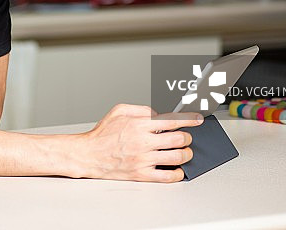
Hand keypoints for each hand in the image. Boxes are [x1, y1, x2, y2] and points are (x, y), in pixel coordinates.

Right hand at [73, 103, 202, 182]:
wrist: (88, 155)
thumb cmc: (102, 134)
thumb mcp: (118, 110)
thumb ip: (141, 108)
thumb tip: (158, 113)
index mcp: (139, 124)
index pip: (172, 120)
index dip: (189, 119)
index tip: (197, 119)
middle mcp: (143, 142)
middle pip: (179, 139)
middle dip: (187, 137)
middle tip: (186, 137)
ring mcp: (143, 159)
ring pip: (177, 157)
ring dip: (186, 153)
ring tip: (184, 152)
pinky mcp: (142, 174)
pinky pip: (168, 176)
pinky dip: (177, 172)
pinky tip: (177, 168)